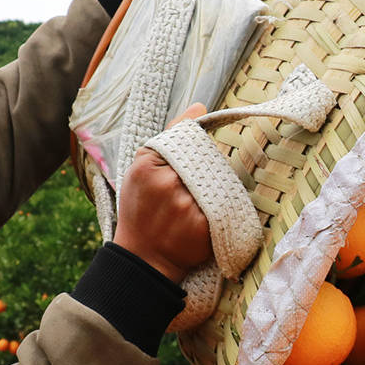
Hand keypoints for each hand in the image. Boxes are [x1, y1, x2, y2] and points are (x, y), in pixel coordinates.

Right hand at [113, 104, 213, 281]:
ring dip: (214, 187)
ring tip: (192, 203)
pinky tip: (202, 216)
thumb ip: (169, 136)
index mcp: (148, 166)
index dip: (196, 148)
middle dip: (206, 168)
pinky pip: (224, 204)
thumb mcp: (141, 169)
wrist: (144, 258)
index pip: (189, 140)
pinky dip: (220, 206)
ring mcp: (187, 206)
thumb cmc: (141, 210)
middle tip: (192, 187)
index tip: (192, 161)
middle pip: (207, 159)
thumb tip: (200, 105)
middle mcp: (168, 184)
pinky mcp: (204, 226)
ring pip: (218, 180)